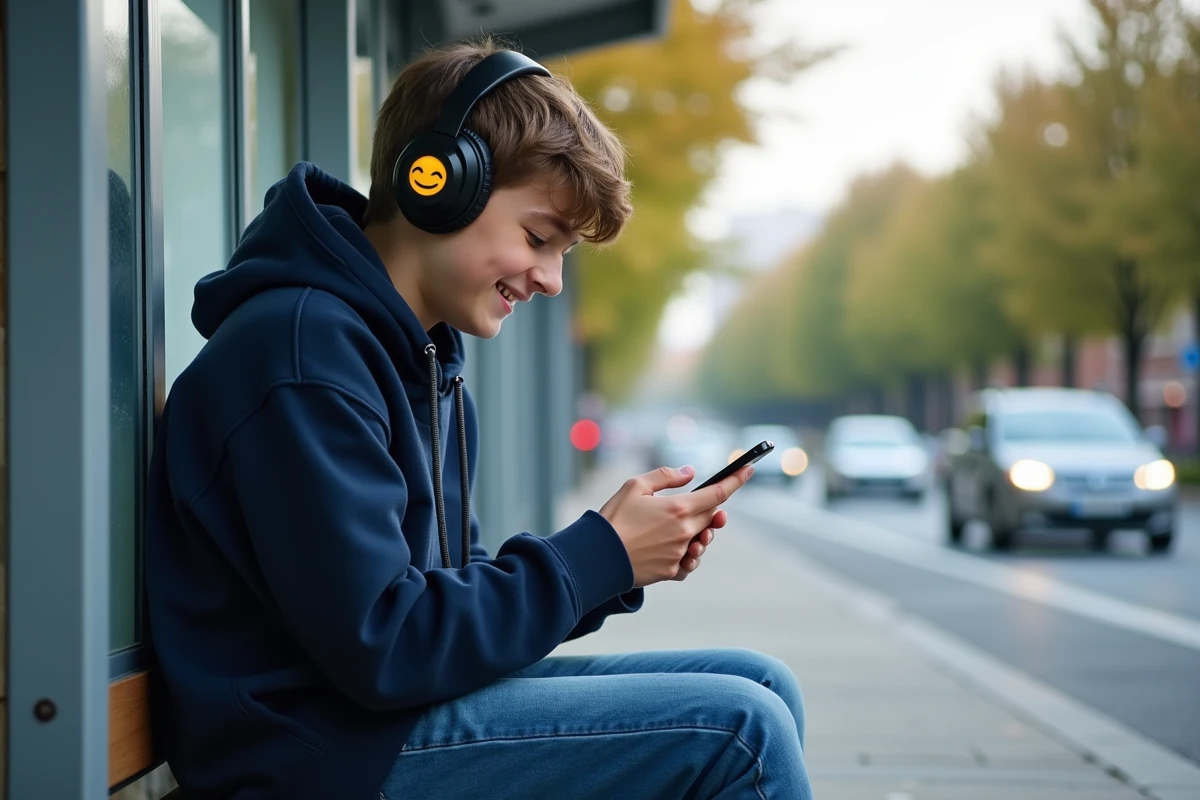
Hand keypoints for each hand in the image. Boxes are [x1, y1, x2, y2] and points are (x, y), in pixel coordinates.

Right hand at [599, 466, 750, 587]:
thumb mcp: (635, 486)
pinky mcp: (670, 571)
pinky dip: (688, 555)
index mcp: (678, 508)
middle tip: (705, 501)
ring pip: (701, 541)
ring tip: (690, 528)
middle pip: (711, 517)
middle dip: (713, 508)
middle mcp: (684, 532)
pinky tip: (678, 550)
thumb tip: (690, 473)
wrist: (596, 557)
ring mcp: (679, 554)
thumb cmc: (613, 518)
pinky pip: (689, 563)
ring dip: (701, 532)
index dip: (736, 480)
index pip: (718, 494)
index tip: (748, 469)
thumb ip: (666, 477)